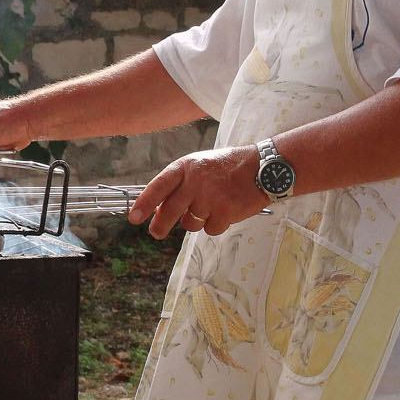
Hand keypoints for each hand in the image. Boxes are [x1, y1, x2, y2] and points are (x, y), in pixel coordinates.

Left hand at [128, 145, 267, 238]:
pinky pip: (210, 229)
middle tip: (156, 233)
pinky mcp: (226, 212)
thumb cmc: (228, 167)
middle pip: (169, 211)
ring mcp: (210, 198)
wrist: (265, 168)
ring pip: (190, 223)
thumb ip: (180, 184)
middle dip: (160, 225)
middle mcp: (195, 182)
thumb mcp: (200, 166)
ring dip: (196, 221)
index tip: (133, 218)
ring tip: (212, 205)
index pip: (158, 186)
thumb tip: (159, 209)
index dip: (144, 203)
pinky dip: (216, 225)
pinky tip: (226, 210)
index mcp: (186, 167)